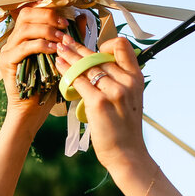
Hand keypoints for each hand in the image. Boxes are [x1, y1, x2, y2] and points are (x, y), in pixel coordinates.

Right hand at [0, 6, 65, 129]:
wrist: (31, 112)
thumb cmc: (46, 88)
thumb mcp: (62, 59)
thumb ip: (70, 39)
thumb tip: (82, 18)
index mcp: (23, 37)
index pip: (32, 11)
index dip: (49, 9)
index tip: (66, 16)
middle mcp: (13, 41)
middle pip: (26, 14)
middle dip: (48, 16)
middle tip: (64, 25)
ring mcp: (7, 51)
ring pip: (25, 29)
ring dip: (46, 30)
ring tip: (61, 38)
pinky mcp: (6, 62)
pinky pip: (23, 47)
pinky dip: (40, 45)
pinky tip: (53, 50)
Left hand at [53, 34, 148, 168]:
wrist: (127, 154)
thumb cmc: (125, 130)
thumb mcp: (131, 100)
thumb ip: (120, 82)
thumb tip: (102, 69)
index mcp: (136, 78)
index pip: (122, 46)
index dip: (105, 44)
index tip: (94, 50)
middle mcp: (127, 81)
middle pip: (98, 55)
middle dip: (78, 46)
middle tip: (64, 40)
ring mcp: (113, 91)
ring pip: (86, 65)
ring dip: (69, 56)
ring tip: (58, 50)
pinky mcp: (98, 102)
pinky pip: (79, 80)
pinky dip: (67, 71)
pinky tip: (59, 66)